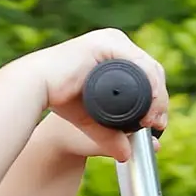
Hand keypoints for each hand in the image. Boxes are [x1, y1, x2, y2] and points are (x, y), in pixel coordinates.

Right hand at [20, 30, 171, 162]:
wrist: (36, 88)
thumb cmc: (60, 100)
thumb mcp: (93, 121)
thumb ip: (110, 136)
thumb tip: (127, 154)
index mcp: (115, 56)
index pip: (147, 76)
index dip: (157, 101)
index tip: (156, 125)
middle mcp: (116, 43)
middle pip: (151, 71)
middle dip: (160, 100)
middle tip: (157, 124)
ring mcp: (112, 41)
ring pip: (149, 68)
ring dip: (157, 96)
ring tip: (152, 119)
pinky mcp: (107, 43)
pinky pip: (139, 64)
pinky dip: (149, 85)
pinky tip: (149, 103)